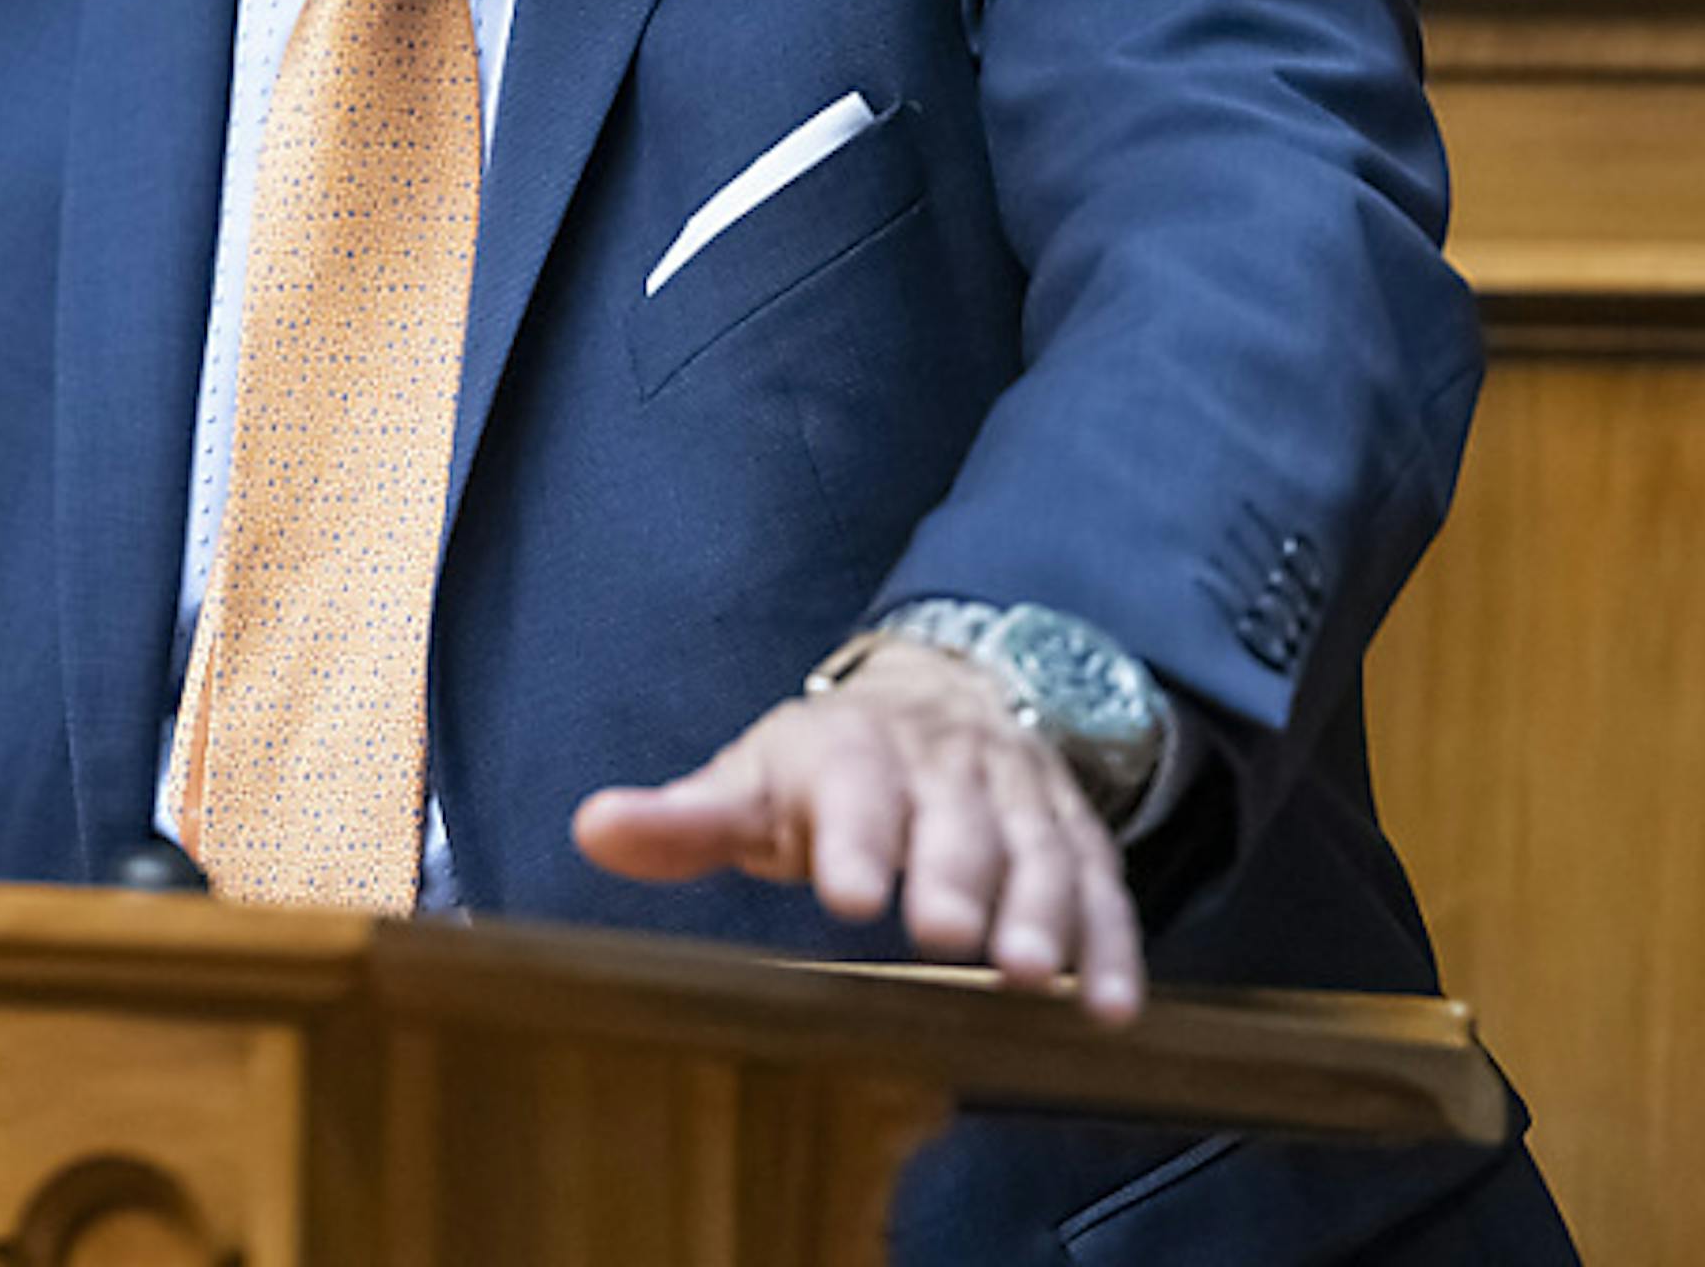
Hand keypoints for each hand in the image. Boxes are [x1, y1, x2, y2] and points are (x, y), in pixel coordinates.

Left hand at [570, 641, 1146, 1022]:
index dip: (855, 838)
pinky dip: (1110, 948)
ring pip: (1037, 855)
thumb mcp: (753, 780)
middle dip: (953, 876)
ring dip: (1038, 914)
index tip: (847, 891)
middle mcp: (945, 772)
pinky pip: (1102, 889)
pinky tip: (1107, 1009)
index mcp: (854, 753)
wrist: (947, 695)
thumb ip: (683, 820)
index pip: (855, 789)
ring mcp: (1018, 804)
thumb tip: (593, 829)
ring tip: (1026, 975)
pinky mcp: (1074, 838)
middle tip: (946, 935)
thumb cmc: (830, 766)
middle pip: (955, 823)